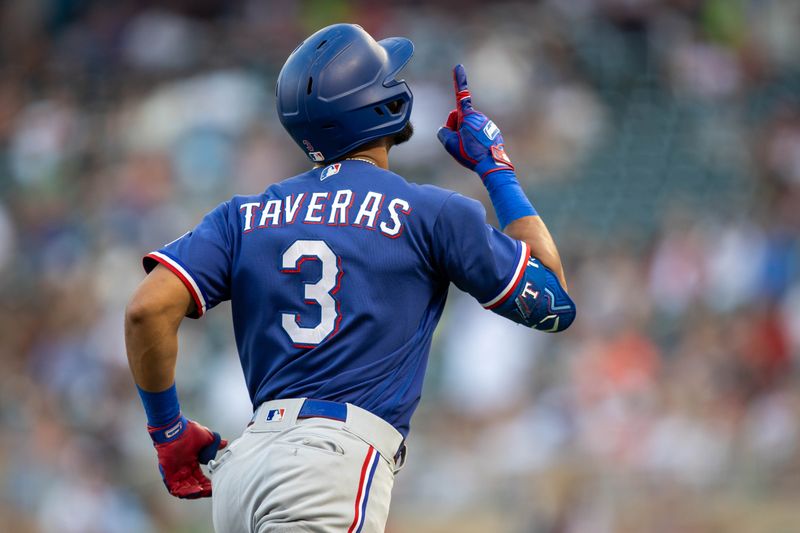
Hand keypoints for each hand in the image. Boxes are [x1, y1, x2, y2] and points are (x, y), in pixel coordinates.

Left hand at [148, 414, 227, 498]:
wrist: (175, 428)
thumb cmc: (189, 432)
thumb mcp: (207, 438)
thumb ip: (215, 444)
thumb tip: (224, 443)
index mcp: (191, 463)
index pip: (200, 478)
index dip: (208, 483)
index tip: (217, 484)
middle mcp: (183, 470)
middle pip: (194, 486)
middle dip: (203, 490)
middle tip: (212, 490)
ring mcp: (175, 473)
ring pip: (185, 490)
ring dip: (195, 493)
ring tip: (204, 491)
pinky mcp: (168, 474)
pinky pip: (175, 489)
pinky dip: (185, 492)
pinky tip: (195, 490)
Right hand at [436, 64, 514, 179]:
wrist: (492, 165)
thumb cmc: (470, 154)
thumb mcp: (449, 144)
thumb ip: (443, 132)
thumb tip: (445, 129)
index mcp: (468, 116)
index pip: (461, 95)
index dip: (459, 80)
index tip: (458, 67)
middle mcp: (479, 116)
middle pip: (460, 118)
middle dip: (456, 126)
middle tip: (458, 142)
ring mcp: (487, 124)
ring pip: (469, 126)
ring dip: (466, 134)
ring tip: (470, 148)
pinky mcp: (493, 131)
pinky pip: (478, 133)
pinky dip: (475, 139)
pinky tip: (477, 150)